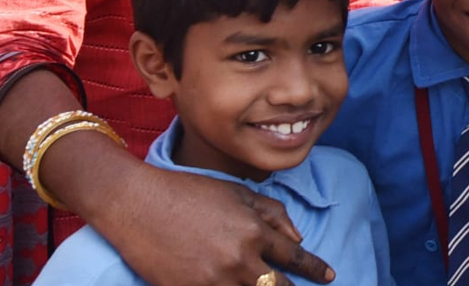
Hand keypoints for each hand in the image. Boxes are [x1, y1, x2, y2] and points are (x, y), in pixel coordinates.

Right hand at [90, 160, 333, 285]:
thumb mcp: (236, 192)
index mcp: (253, 231)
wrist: (138, 204)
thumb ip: (271, 213)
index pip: (295, 256)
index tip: (330, 276)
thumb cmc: (188, 192)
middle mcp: (239, 260)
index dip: (315, 268)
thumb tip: (297, 238)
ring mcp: (214, 281)